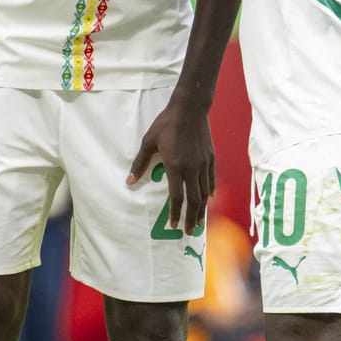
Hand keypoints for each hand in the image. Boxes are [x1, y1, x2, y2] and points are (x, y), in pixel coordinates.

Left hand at [126, 94, 214, 234]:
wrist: (190, 109)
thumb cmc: (166, 124)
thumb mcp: (148, 142)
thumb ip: (140, 163)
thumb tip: (129, 181)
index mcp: (175, 167)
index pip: (176, 197)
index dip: (175, 214)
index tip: (173, 225)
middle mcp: (191, 169)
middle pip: (193, 200)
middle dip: (191, 218)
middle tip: (189, 231)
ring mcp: (203, 164)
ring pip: (204, 193)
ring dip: (201, 209)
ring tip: (199, 222)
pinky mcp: (210, 157)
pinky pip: (211, 179)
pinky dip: (209, 191)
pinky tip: (208, 198)